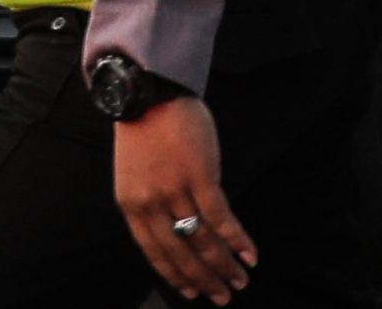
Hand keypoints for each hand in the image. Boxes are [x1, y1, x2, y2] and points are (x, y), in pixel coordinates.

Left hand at [114, 97, 254, 302]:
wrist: (148, 91)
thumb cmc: (144, 128)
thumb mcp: (135, 173)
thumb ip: (150, 202)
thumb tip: (175, 230)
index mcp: (132, 206)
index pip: (155, 254)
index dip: (176, 276)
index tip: (192, 291)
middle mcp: (151, 204)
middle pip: (181, 254)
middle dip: (205, 279)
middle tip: (223, 296)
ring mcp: (175, 190)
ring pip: (202, 240)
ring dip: (225, 265)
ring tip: (241, 280)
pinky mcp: (200, 174)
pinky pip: (220, 216)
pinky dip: (237, 238)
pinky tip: (250, 253)